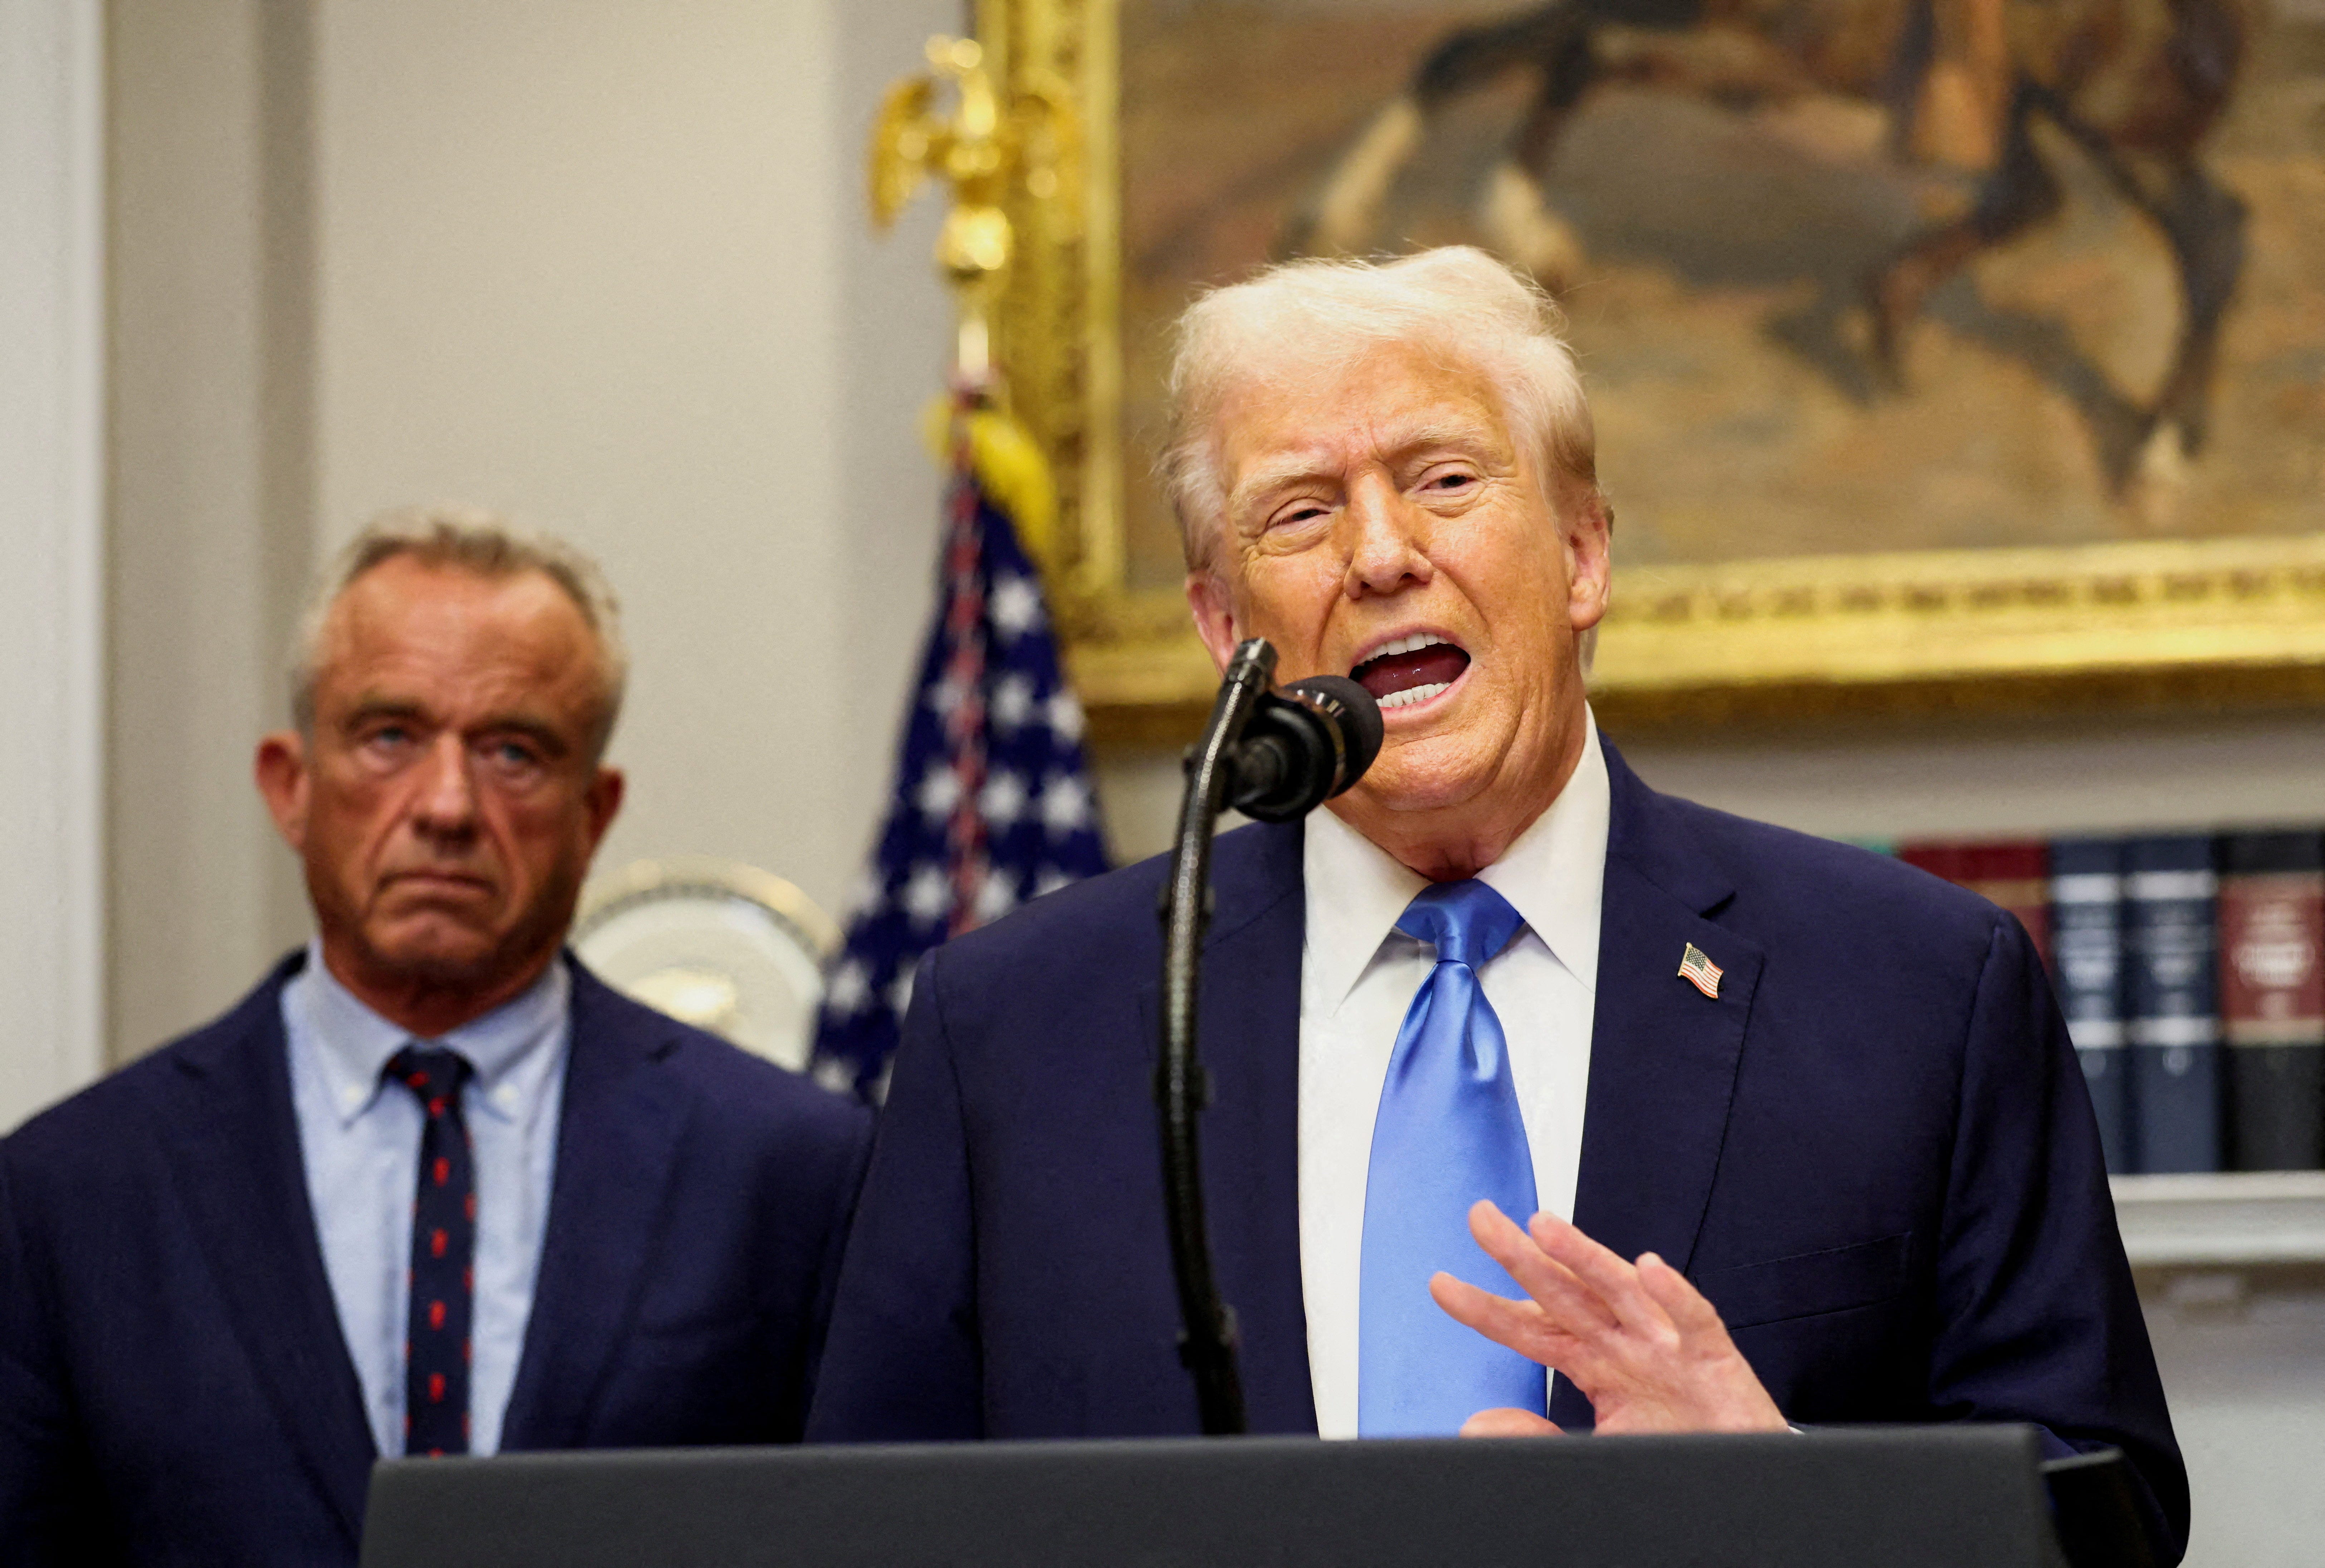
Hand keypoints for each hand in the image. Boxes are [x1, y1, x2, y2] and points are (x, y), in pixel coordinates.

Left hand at [1431, 1201, 1787, 1436]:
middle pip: (1565, 1294)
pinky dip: (1674, 1297)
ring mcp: (1667, 1348)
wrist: (1740, 1472)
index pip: (1530, 1330)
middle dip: (1522, 1256)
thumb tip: (1479, 1425)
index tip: (1440, 1285)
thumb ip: (1537, 1436)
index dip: (1486, 1308)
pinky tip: (1651, 1270)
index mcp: (1594, 1363)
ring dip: (1585, 1257)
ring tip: (1545, 1227)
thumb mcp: (1594, 1447)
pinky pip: (1694, 1322)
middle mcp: (1625, 1345)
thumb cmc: (1674, 1444)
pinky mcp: (1714, 1360)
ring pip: (1621, 1292)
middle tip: (1481, 1218)